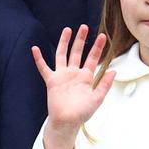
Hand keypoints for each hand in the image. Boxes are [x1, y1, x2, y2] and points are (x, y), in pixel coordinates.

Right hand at [33, 25, 115, 148]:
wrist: (67, 121)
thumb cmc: (82, 113)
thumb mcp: (97, 98)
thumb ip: (105, 84)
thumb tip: (114, 70)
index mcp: (86, 77)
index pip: (92, 58)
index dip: (97, 47)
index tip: (103, 36)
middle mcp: (74, 73)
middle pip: (77, 52)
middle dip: (80, 40)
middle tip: (84, 27)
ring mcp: (62, 76)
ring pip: (62, 55)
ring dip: (64, 43)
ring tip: (67, 30)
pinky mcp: (52, 81)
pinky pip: (44, 68)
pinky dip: (39, 59)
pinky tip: (35, 48)